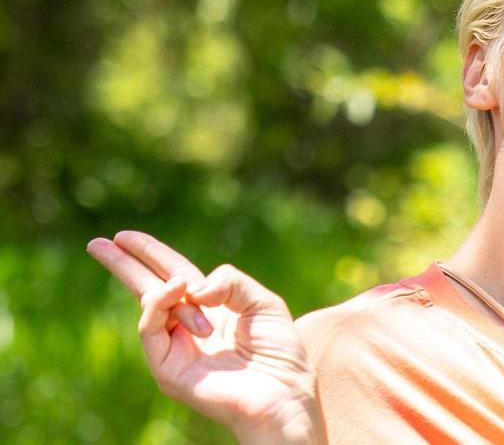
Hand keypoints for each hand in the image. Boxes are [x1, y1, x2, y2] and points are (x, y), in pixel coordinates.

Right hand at [87, 231, 325, 443]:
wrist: (282, 391)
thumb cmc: (279, 352)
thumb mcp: (262, 302)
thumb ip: (230, 282)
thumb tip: (192, 286)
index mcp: (211, 307)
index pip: (174, 275)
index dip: (152, 255)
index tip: (125, 237)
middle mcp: (188, 326)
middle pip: (148, 288)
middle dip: (124, 265)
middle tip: (96, 243)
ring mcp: (174, 348)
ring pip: (151, 304)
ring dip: (169, 290)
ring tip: (185, 285)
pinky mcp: (166, 367)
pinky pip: (151, 329)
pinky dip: (160, 304)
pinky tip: (178, 290)